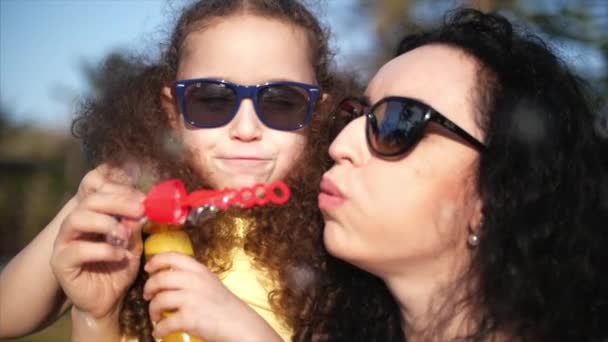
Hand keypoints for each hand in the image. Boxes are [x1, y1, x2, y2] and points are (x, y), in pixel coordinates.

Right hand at [50, 166, 145, 318]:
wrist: (109, 300)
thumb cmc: (120, 267)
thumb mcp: (133, 243)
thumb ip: (134, 226)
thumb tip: (142, 207)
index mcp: (92, 215)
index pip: (99, 192)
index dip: (121, 191)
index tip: (143, 199)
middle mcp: (75, 225)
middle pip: (88, 201)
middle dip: (116, 202)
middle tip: (138, 209)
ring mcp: (64, 243)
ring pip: (76, 220)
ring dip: (105, 223)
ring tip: (125, 234)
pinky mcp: (61, 263)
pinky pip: (78, 250)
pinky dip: (103, 250)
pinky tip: (121, 256)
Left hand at [144, 252, 282, 341]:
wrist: (239, 324)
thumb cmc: (224, 305)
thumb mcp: (210, 282)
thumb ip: (192, 276)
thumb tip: (166, 276)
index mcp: (199, 270)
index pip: (172, 256)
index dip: (156, 261)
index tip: (148, 268)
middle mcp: (194, 281)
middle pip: (159, 279)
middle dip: (148, 288)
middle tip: (148, 296)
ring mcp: (191, 299)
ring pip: (158, 300)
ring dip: (152, 310)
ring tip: (156, 317)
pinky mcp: (189, 318)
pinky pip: (164, 324)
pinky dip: (158, 330)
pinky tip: (159, 332)